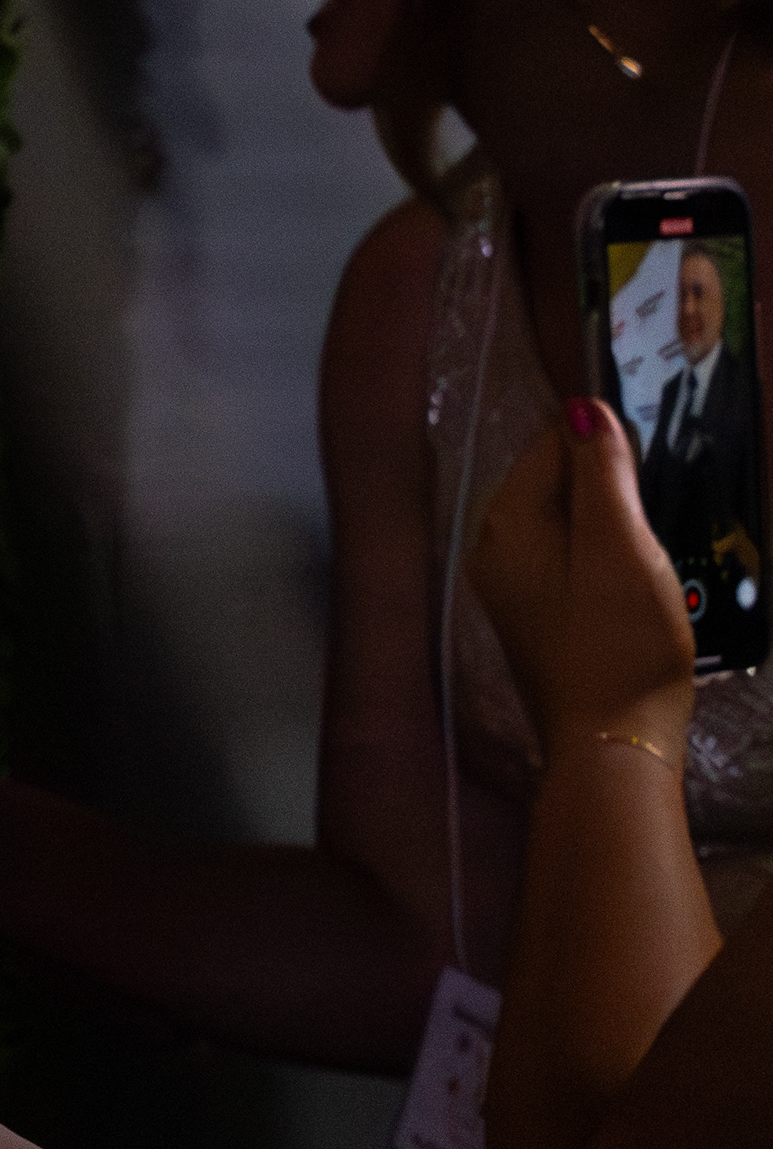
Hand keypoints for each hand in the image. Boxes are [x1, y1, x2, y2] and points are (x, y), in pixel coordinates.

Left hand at [469, 399, 693, 752]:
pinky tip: (637, 588)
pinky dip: (607, 562)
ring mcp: (511, 586)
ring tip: (651, 561)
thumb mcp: (621, 546)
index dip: (606, 445)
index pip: (551, 444)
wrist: (611, 742)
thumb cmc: (619, 642)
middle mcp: (494, 547)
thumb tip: (582, 406)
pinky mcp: (537, 617)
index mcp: (506, 521)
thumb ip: (601, 475)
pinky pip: (572, 563)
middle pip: (556, 484)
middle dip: (610, 489)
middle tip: (655, 525)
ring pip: (568, 525)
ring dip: (613, 529)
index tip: (652, 465)